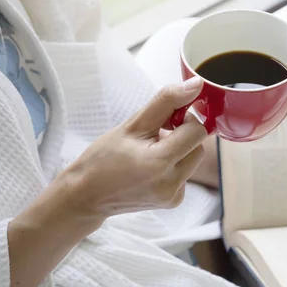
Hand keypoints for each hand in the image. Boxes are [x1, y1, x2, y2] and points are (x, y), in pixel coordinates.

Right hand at [64, 77, 207, 216]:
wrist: (87, 195)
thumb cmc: (104, 158)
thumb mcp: (133, 124)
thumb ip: (167, 102)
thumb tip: (197, 85)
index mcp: (160, 162)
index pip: (197, 130)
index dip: (184, 119)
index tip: (166, 120)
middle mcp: (171, 183)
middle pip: (199, 146)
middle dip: (182, 136)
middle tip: (155, 136)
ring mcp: (174, 195)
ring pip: (194, 160)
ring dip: (179, 150)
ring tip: (150, 153)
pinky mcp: (173, 201)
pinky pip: (186, 175)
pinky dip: (174, 166)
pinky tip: (152, 169)